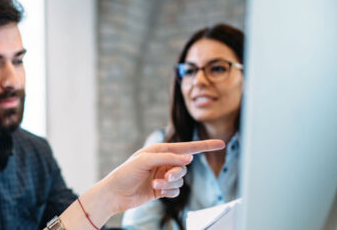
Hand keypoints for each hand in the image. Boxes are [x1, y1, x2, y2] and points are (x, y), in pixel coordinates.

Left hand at [100, 139, 224, 212]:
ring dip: (170, 184)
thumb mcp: (145, 161)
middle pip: (184, 167)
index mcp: (160, 151)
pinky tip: (157, 192)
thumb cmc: (125, 173)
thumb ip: (168, 158)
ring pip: (180, 180)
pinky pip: (175, 191)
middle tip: (164, 177)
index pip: (187, 147)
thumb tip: (189, 159)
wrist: (114, 193)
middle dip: (177, 173)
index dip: (205, 146)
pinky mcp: (161, 189)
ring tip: (155, 185)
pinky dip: (169, 192)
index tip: (221, 143)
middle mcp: (163, 162)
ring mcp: (163, 176)